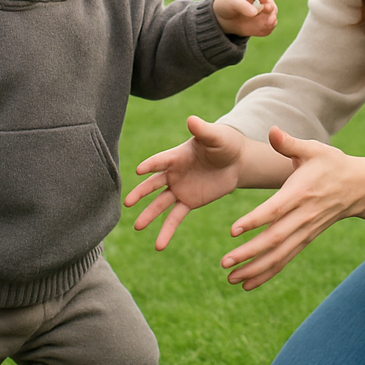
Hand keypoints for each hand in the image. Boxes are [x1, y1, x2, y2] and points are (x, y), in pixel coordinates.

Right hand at [124, 116, 246, 249]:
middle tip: (127, 203)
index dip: (151, 164)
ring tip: (137, 227)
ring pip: (160, 204)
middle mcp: (173, 173)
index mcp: (177, 156)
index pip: (161, 161)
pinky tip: (159, 244)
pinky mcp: (189, 202)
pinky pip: (175, 217)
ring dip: (149, 215)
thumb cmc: (224, 143)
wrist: (236, 161)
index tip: (139, 171)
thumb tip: (191, 119)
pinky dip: (167, 230)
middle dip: (141, 193)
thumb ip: (203, 130)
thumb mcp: (216, 137)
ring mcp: (179, 189)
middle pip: (153, 184)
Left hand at [213, 0, 276, 37]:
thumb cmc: (225, 5)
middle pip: (272, 6)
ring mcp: (263, 13)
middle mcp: (261, 0)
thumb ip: (243, 6)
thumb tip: (255, 13)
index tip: (267, 7)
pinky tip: (258, 31)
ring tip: (267, 24)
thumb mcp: (230, 2)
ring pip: (272, 18)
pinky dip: (266, 30)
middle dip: (272, 13)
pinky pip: (268, 28)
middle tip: (269, 20)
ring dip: (271, 22)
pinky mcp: (262, 24)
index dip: (268, 0)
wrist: (221, 18)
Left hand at [221, 127, 363, 290]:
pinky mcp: (306, 239)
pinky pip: (286, 260)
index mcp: (300, 192)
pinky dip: (268, 273)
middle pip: (275, 239)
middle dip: (249, 253)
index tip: (233, 230)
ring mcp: (306, 231)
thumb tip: (272, 131)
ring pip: (280, 255)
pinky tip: (247, 284)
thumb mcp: (312, 149)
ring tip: (231, 278)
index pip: (276, 210)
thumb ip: (289, 143)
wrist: (358, 186)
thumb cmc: (330, 163)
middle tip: (224, 262)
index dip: (255, 220)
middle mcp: (303, 216)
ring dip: (255, 269)